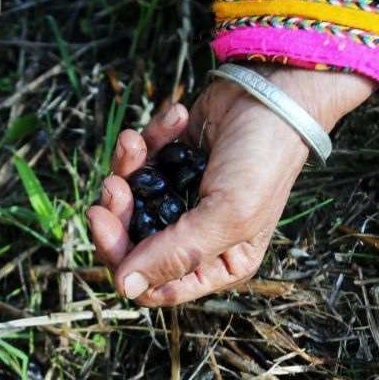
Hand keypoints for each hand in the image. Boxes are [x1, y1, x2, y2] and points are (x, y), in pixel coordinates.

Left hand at [87, 66, 374, 305]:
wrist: (276, 92)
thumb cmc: (263, 159)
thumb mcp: (226, 215)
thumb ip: (175, 254)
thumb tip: (124, 287)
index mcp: (218, 264)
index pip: (153, 285)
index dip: (121, 259)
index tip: (103, 221)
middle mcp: (198, 237)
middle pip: (133, 245)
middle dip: (117, 212)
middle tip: (113, 185)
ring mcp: (182, 199)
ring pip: (130, 201)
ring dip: (127, 169)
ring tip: (135, 143)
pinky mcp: (173, 163)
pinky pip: (142, 160)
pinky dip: (150, 138)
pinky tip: (175, 118)